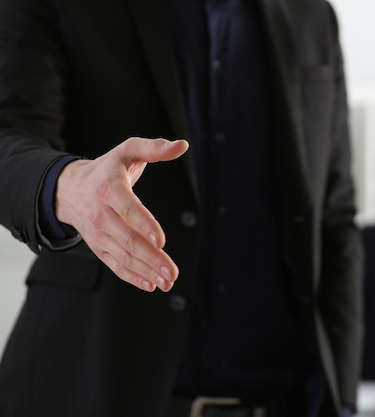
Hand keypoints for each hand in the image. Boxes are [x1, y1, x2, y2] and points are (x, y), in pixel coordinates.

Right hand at [55, 137, 188, 291]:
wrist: (70, 187)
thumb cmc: (107, 168)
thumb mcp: (129, 150)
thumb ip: (155, 148)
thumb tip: (182, 145)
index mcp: (109, 188)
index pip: (128, 209)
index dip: (144, 225)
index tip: (161, 240)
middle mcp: (101, 214)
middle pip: (127, 239)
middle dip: (151, 258)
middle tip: (173, 271)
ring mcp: (98, 233)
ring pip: (123, 256)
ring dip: (146, 271)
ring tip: (168, 281)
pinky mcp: (99, 246)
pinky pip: (115, 265)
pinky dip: (133, 277)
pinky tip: (151, 284)